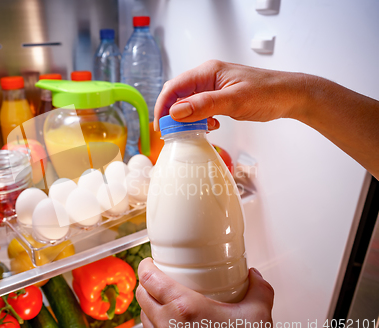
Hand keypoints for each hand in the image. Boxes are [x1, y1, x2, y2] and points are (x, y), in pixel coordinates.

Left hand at [136, 258, 273, 327]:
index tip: (151, 261)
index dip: (145, 266)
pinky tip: (171, 320)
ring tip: (164, 297)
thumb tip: (255, 277)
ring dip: (149, 303)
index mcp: (184, 307)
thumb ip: (259, 290)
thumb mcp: (257, 316)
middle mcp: (167, 324)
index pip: (148, 279)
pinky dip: (154, 321)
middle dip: (147, 282)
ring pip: (143, 313)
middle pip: (141, 294)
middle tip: (159, 276)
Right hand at [154, 60, 307, 130]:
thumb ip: (204, 105)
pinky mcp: (219, 98)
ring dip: (187, 118)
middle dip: (173, 113)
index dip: (164, 106)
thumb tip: (177, 111)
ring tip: (196, 129)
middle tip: (173, 132)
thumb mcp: (234, 100)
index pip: (174, 87)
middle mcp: (207, 78)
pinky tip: (211, 126)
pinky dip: (199, 120)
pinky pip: (200, 109)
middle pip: (178, 94)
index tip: (161, 125)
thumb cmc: (268, 92)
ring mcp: (213, 88)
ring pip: (188, 103)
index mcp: (208, 72)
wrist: (290, 96)